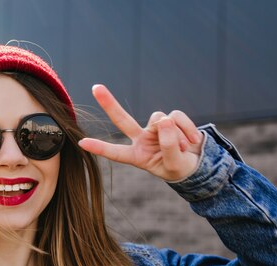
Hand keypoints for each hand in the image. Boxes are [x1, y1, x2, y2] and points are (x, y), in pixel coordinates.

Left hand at [78, 85, 203, 181]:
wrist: (196, 163)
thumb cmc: (178, 167)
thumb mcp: (174, 164)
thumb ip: (169, 146)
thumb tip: (165, 120)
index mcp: (136, 156)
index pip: (115, 152)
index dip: (99, 148)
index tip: (81, 143)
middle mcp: (141, 139)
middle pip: (122, 119)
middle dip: (109, 103)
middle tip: (95, 87)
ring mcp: (154, 128)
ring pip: (160, 120)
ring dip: (176, 135)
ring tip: (183, 149)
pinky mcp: (170, 119)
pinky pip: (176, 116)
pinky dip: (187, 128)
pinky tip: (192, 141)